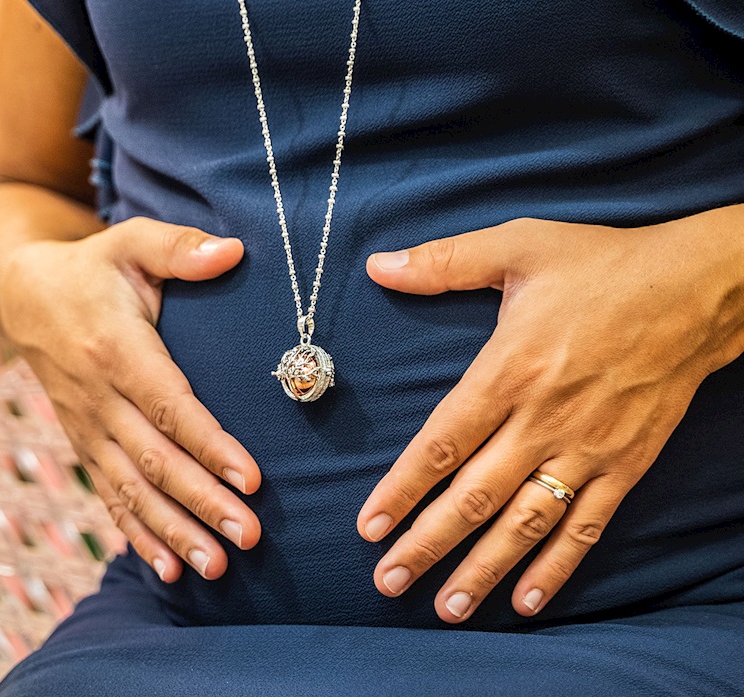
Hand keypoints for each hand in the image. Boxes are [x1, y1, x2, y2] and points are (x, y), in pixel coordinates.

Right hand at [0, 217, 261, 581]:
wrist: (24, 296)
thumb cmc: (93, 268)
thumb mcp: (131, 242)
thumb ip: (180, 248)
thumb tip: (236, 251)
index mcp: (116, 349)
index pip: (169, 407)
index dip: (209, 445)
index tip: (251, 480)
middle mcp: (97, 398)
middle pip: (154, 460)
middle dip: (201, 503)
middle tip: (248, 538)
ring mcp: (86, 427)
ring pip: (132, 489)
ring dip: (174, 531)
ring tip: (216, 567)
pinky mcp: (83, 443)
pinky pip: (109, 495)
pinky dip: (137, 533)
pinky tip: (167, 568)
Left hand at [357, 209, 743, 622]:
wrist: (697, 290)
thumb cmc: (602, 267)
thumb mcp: (518, 245)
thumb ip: (444, 262)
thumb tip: (378, 265)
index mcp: (509, 369)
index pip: (443, 441)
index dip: (403, 488)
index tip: (369, 525)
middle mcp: (543, 418)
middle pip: (474, 495)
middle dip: (427, 542)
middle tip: (388, 580)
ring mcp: (587, 448)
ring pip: (525, 522)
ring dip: (482, 568)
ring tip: (446, 608)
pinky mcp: (625, 465)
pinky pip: (586, 525)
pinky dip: (557, 566)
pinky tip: (529, 600)